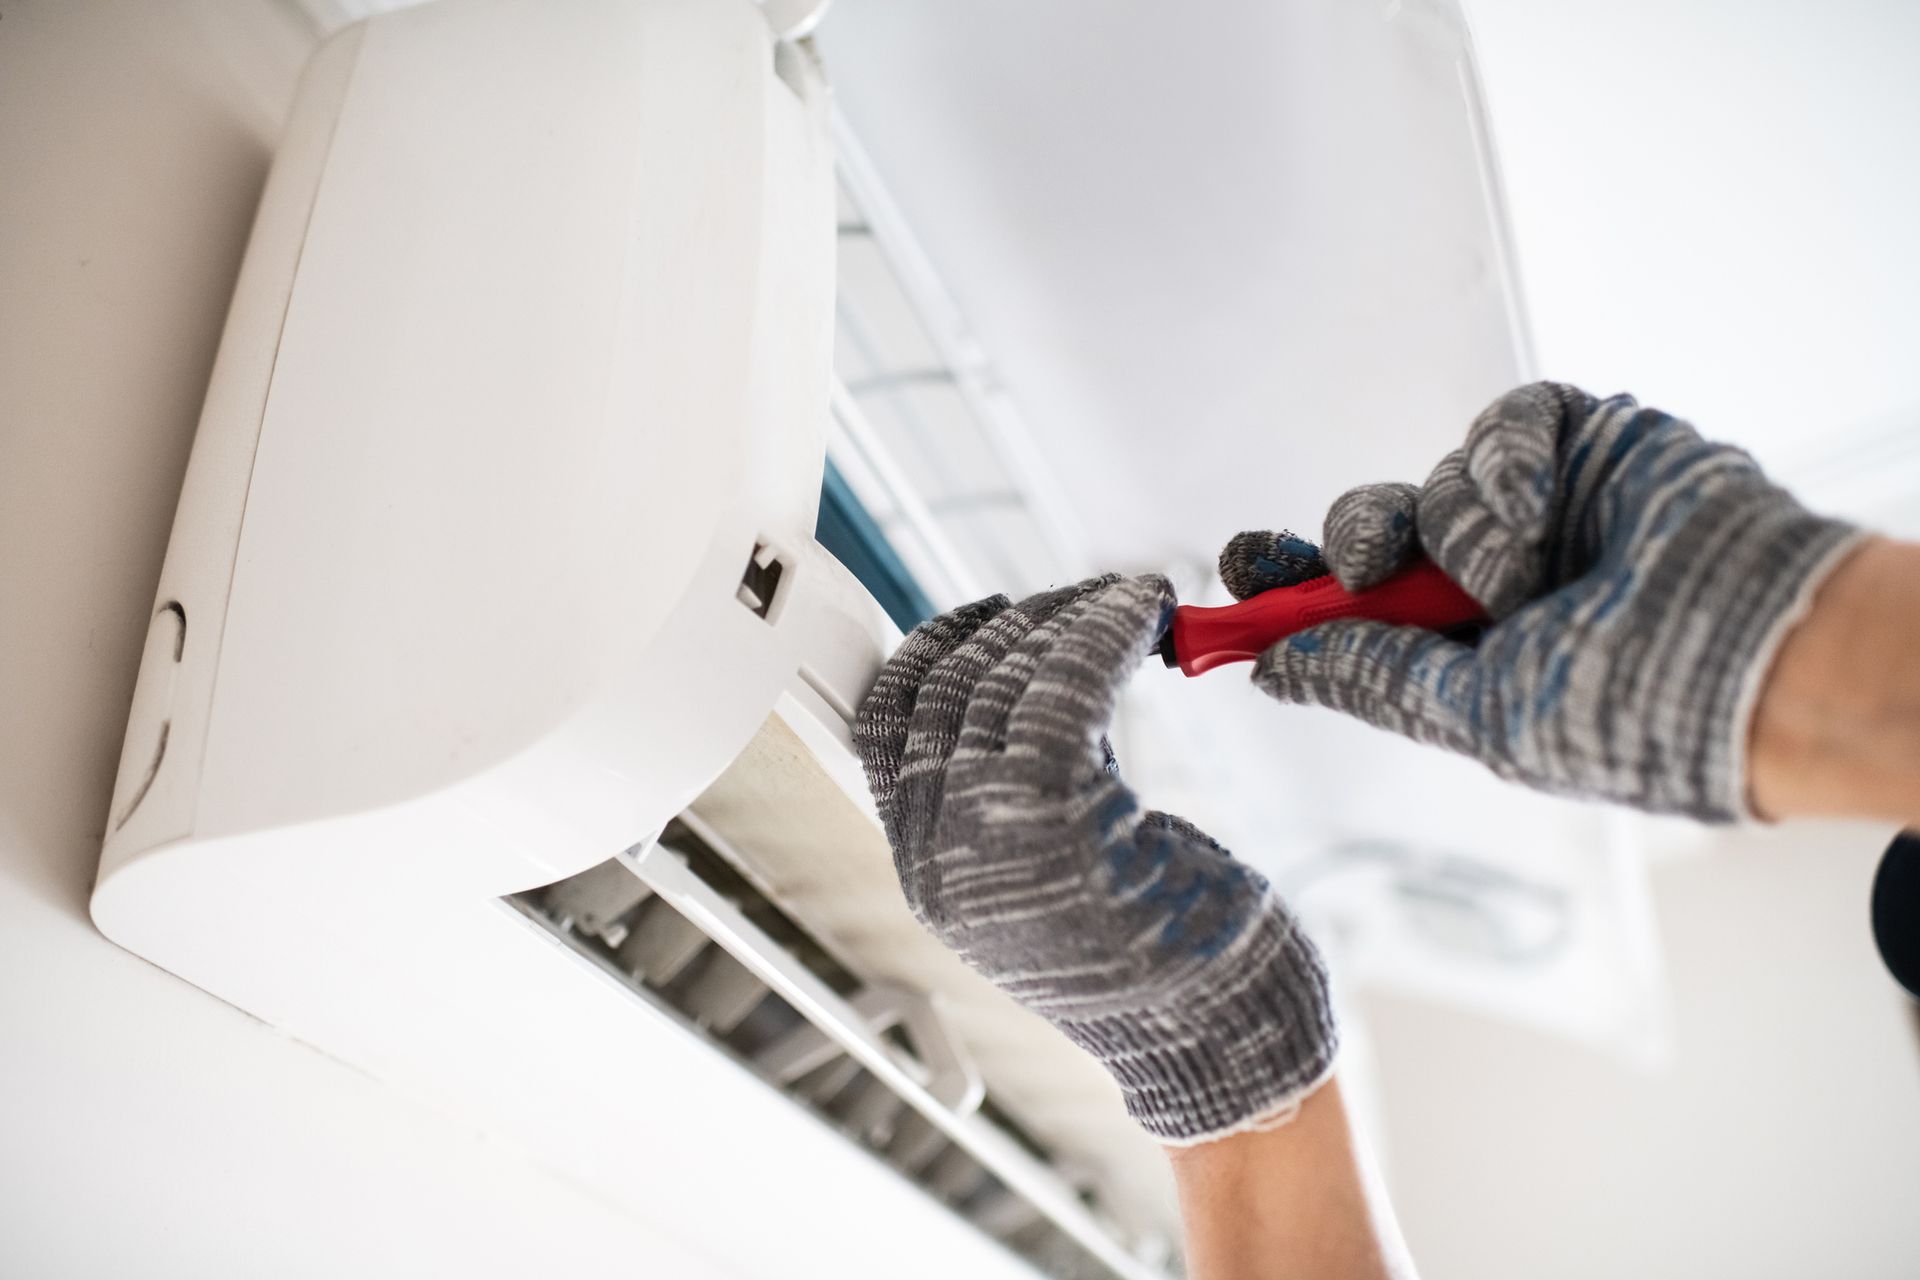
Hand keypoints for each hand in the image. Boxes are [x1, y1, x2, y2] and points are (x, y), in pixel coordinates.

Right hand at [854, 575, 1336, 1142]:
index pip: (882, 726)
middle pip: (942, 690)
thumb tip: (1026, 683)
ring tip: (1131, 601)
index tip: (982, 614)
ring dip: (1071, 616)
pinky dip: (1106, 632)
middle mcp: (942, 860)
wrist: (1220, 1045)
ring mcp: (992, 844)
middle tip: (1088, 597)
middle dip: (1016, 622)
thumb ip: (1021, 791)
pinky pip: (1063, 688)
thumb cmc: (1163, 963)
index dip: (925, 651)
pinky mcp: (1061, 823)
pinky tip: (1146, 616)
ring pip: (1001, 680)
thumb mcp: (1061, 871)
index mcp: (930, 874)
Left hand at [1221, 382, 1863, 820]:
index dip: (1288, 586)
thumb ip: (1375, 678)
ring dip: (1462, 528)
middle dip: (1351, 543)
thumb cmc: (1633, 710)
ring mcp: (1538, 506)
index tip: (1235, 575)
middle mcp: (1490, 576)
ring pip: (1433, 480)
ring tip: (1528, 577)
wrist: (1762, 653)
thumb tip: (1274, 667)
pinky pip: (1503, 424)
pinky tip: (1547, 507)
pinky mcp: (1585, 443)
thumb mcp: (1478, 714)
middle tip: (1363, 566)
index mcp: (1463, 648)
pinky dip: (1508, 462)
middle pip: (1372, 531)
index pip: (1351, 606)